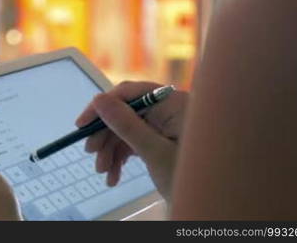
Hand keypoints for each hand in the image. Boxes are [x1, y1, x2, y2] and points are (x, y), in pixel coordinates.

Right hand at [76, 81, 187, 199]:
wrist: (214, 202)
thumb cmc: (190, 176)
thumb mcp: (154, 152)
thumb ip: (125, 124)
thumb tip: (98, 99)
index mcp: (172, 102)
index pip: (129, 93)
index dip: (102, 107)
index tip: (81, 125)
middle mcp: (168, 109)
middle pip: (126, 113)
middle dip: (107, 136)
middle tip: (92, 156)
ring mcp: (166, 125)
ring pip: (128, 130)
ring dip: (112, 151)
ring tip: (105, 174)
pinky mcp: (162, 139)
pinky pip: (136, 142)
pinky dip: (123, 157)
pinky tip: (115, 176)